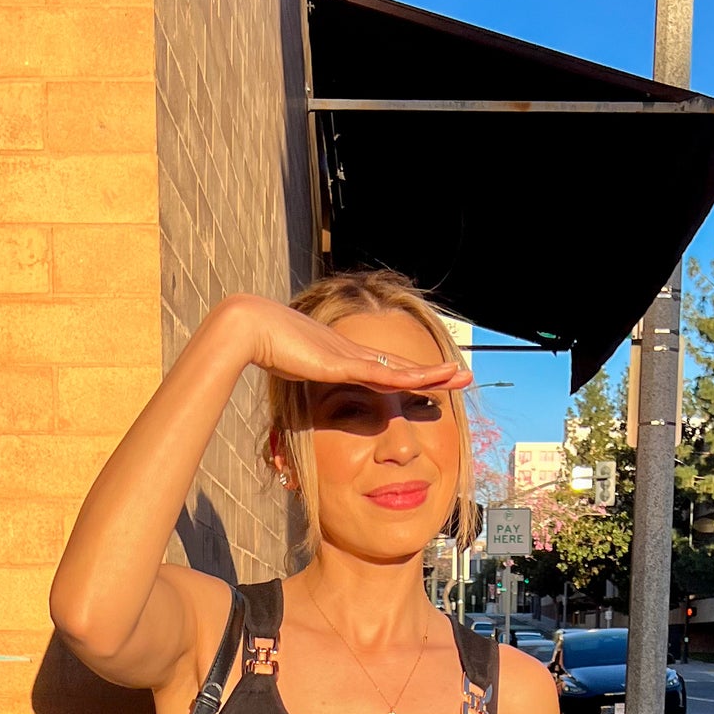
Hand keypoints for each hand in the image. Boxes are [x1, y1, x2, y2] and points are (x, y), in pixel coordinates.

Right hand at [207, 294, 471, 393]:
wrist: (250, 326)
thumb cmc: (263, 346)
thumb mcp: (289, 369)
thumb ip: (302, 378)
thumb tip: (298, 387)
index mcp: (343, 357)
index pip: (385, 369)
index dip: (412, 375)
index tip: (433, 381)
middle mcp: (353, 354)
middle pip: (401, 367)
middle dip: (434, 372)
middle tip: (463, 375)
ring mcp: (350, 357)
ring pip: (400, 370)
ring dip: (432, 374)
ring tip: (460, 376)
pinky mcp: (342, 364)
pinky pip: (381, 375)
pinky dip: (407, 379)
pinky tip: (429, 381)